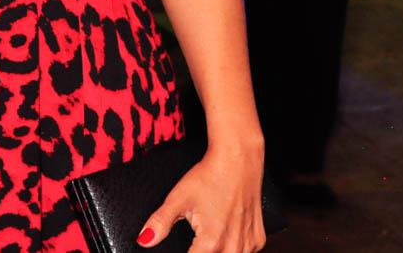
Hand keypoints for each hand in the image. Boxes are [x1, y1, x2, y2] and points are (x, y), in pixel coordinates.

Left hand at [139, 143, 265, 252]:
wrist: (238, 159)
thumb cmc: (209, 176)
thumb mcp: (179, 198)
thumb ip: (160, 222)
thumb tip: (144, 240)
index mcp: (211, 241)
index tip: (183, 248)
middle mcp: (232, 246)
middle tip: (196, 240)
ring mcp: (249, 244)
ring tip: (208, 235)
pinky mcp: (258, 239)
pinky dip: (234, 250)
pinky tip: (225, 237)